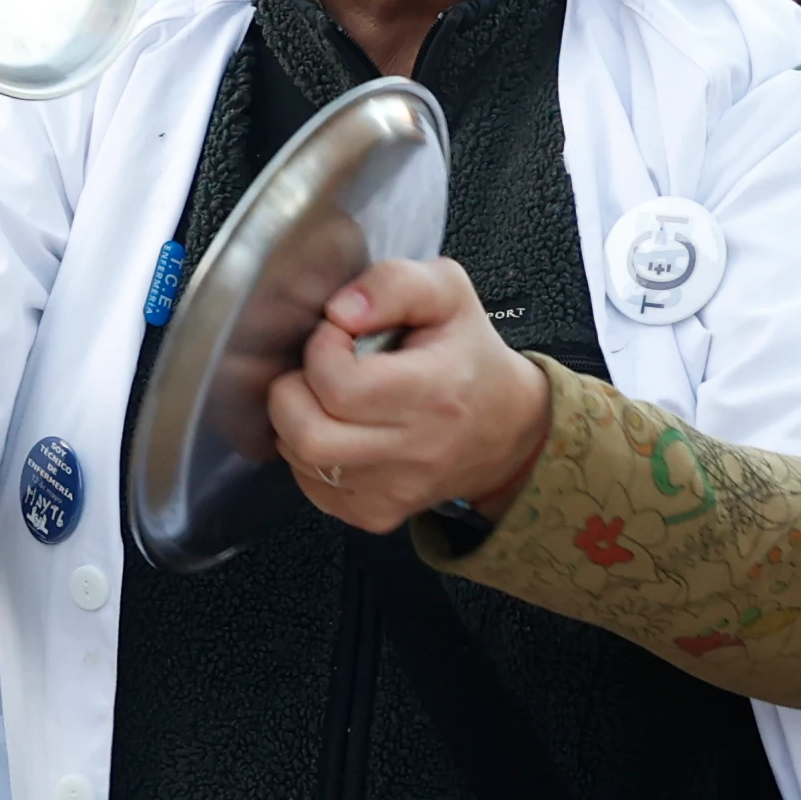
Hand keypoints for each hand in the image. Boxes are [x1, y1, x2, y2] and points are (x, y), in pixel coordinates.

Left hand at [269, 258, 550, 532]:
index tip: (340, 334)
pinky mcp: (375, 515)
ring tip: (333, 396)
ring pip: (302, 460)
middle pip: (308, 433)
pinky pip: (310, 485)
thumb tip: (341, 312)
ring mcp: (393, 492)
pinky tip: (340, 427)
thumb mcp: (448, 292)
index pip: (340, 385)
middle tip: (322, 368)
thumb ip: (394, 284)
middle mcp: (415, 452)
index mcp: (434, 393)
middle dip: (294, 390)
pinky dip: (308, 453)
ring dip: (298, 419)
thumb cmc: (469, 356)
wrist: (505, 429)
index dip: (323, 348)